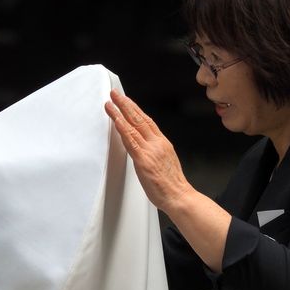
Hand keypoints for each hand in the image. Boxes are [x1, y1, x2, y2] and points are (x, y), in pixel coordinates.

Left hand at [104, 89, 191, 213]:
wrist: (179, 196)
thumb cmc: (172, 185)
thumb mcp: (165, 162)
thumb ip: (155, 153)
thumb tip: (145, 149)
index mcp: (163, 143)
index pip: (148, 121)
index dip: (136, 110)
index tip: (127, 102)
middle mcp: (157, 143)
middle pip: (140, 118)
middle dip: (126, 104)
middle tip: (115, 94)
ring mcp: (150, 151)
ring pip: (133, 126)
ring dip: (120, 112)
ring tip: (110, 102)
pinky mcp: (144, 161)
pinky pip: (131, 141)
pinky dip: (123, 129)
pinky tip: (116, 120)